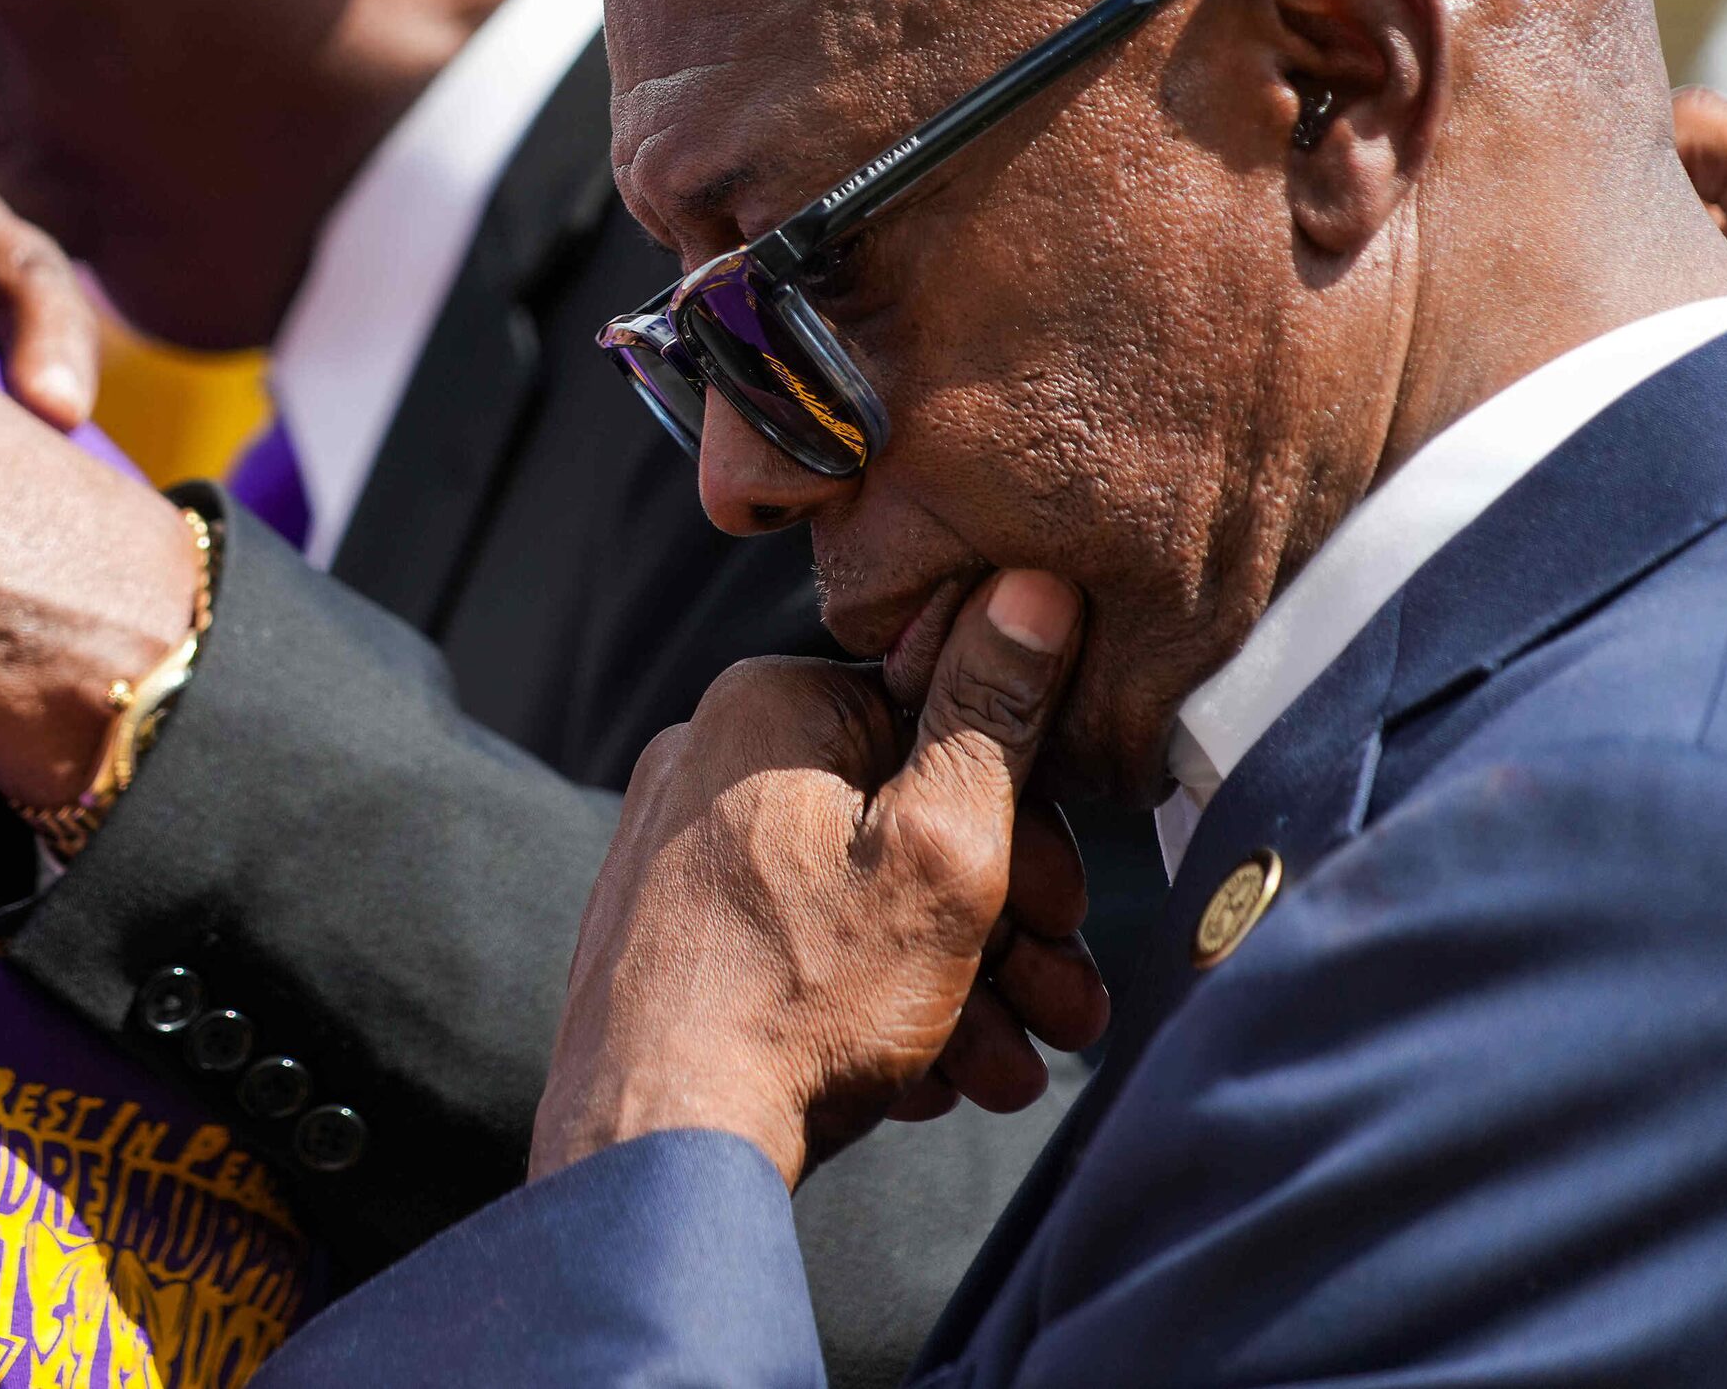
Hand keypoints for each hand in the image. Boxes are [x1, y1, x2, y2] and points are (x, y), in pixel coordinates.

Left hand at [531, 572, 1106, 1187]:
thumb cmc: (800, 998)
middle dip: (1002, 929)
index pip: (939, 724)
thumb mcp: (939, 849)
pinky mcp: (666, 933)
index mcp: (768, 705)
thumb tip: (1031, 582)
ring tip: (1009, 1073)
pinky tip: (929, 1080)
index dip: (1028, 829)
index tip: (1070, 912)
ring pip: (858, 900)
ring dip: (955, 983)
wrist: (655, 1144)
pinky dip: (870, 1004)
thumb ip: (993, 714)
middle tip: (1065, 1010)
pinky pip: (797, 946)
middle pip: (901, 823)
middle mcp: (707, 757)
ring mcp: (676, 850)